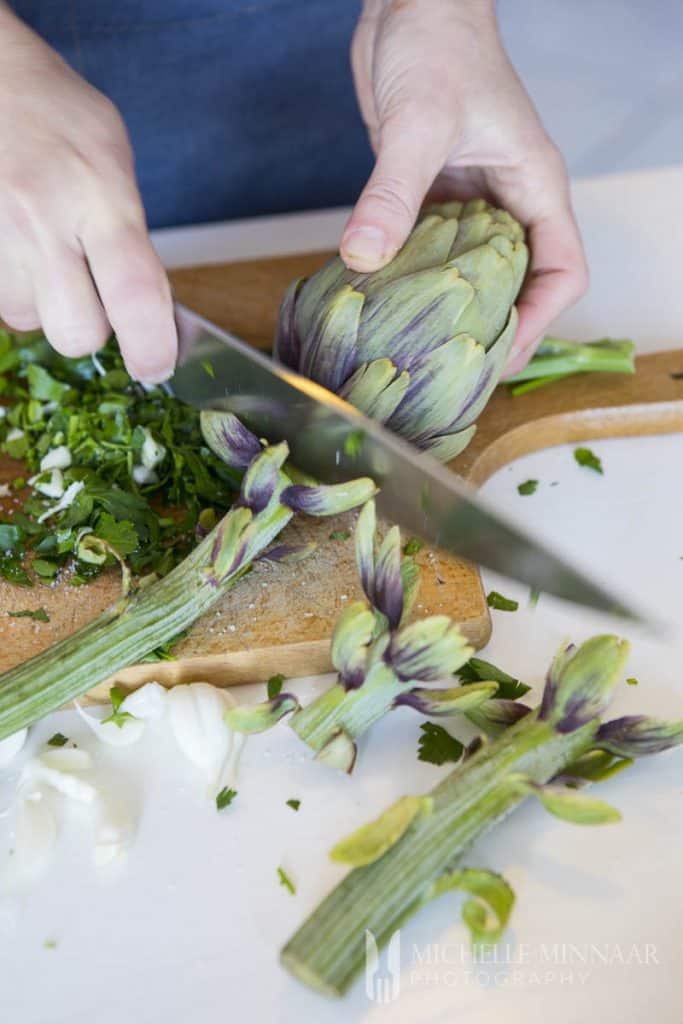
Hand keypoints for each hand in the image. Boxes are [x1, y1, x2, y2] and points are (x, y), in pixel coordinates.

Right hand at [0, 7, 175, 381]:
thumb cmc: (60, 117)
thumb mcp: (115, 165)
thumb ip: (131, 238)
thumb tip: (147, 314)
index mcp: (99, 196)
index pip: (134, 293)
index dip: (151, 345)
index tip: (157, 365)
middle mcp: (43, 221)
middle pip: (75, 332)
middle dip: (90, 328)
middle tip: (92, 293)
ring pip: (29, 321)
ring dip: (43, 303)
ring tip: (43, 252)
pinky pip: (0, 301)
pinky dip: (14, 287)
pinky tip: (18, 248)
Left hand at [342, 0, 587, 373]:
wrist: (410, 3)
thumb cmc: (438, 43)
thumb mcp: (418, 122)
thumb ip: (393, 192)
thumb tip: (364, 257)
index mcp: (535, 188)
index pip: (562, 273)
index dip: (537, 323)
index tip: (495, 357)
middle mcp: (510, 202)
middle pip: (519, 285)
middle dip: (491, 330)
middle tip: (449, 371)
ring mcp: (472, 201)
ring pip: (473, 275)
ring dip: (449, 311)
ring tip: (416, 351)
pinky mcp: (434, 196)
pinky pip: (432, 252)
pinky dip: (414, 279)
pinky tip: (385, 303)